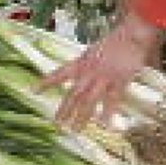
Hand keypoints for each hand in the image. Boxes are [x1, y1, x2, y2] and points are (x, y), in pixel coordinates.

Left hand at [42, 11, 164, 131]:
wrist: (132, 35)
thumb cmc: (115, 41)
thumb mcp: (93, 51)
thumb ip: (85, 63)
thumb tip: (77, 71)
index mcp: (81, 62)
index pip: (59, 73)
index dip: (47, 82)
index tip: (33, 90)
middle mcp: (89, 71)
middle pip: (73, 94)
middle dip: (64, 109)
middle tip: (57, 123)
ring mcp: (104, 77)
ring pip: (89, 100)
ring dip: (81, 116)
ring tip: (74, 130)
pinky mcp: (119, 81)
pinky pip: (112, 100)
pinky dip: (108, 113)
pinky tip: (103, 124)